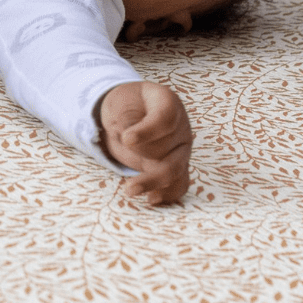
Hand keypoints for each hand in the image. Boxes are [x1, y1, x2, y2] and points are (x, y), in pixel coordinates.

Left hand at [97, 81, 192, 205]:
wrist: (131, 113)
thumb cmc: (126, 104)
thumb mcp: (119, 103)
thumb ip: (125, 118)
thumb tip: (129, 141)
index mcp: (168, 102)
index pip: (166, 119)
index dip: (147, 132)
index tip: (126, 139)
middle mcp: (180, 126)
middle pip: (164, 148)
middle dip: (140, 150)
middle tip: (122, 141)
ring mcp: (182, 148)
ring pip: (174, 170)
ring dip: (152, 181)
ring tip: (130, 190)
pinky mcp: (178, 167)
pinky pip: (179, 184)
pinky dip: (167, 194)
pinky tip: (151, 199)